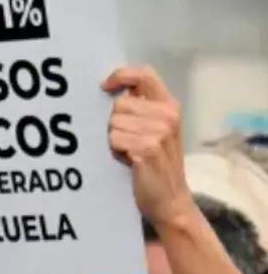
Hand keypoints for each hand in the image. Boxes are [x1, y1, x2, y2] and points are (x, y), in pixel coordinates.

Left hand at [103, 65, 194, 227]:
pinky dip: (115, 152)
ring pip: (113, 124)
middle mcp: (167, 114)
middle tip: (128, 143)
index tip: (104, 87)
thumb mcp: (155, 131)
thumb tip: (113, 95)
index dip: (121, 76)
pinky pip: (114, 140)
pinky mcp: (148, 148)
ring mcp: (159, 131)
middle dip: (115, 124)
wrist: (169, 199)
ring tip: (130, 153)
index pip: (144, 75)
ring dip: (114, 140)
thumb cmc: (156, 165)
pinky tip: (129, 161)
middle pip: (119, 105)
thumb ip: (140, 110)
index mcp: (169, 106)